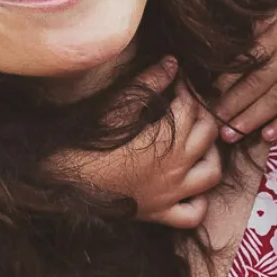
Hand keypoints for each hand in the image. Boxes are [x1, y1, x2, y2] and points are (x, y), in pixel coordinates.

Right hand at [54, 60, 223, 227]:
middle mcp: (176, 168)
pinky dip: (198, 202)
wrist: (64, 180)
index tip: (180, 81)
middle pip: (208, 136)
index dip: (187, 89)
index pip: (191, 106)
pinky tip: (190, 189)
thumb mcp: (118, 107)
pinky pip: (192, 214)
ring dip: (212, 156)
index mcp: (167, 139)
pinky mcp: (159, 214)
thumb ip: (149, 82)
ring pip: (211, 175)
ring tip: (200, 144)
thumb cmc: (87, 141)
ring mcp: (170, 194)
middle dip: (203, 114)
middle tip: (190, 105)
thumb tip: (173, 62)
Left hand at [216, 0, 276, 144]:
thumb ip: (264, 22)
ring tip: (233, 134)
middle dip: (235, 104)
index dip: (229, 77)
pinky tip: (269, 135)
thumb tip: (240, 35)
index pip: (248, 60)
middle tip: (215, 122)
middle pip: (257, 84)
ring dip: (254, 118)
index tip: (212, 92)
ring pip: (275, 100)